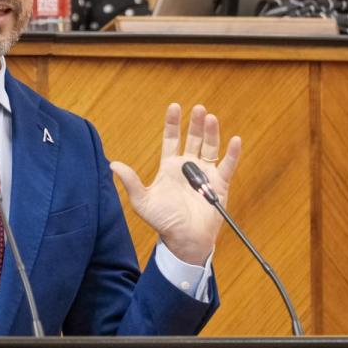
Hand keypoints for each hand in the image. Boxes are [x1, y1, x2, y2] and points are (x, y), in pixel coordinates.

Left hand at [111, 104, 241, 264]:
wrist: (183, 240)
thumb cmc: (163, 222)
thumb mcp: (142, 201)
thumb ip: (130, 182)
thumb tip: (112, 164)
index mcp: (169, 167)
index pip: (171, 139)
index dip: (173, 123)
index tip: (174, 107)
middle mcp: (188, 166)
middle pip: (193, 139)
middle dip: (195, 124)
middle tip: (198, 108)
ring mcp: (205, 173)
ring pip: (210, 147)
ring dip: (212, 132)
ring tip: (211, 118)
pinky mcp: (220, 184)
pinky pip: (228, 165)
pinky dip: (232, 153)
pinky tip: (234, 140)